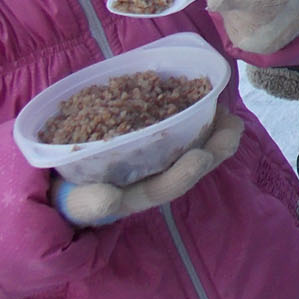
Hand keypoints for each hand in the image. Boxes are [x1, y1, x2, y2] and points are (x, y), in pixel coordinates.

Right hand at [52, 109, 242, 225]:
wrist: (65, 183)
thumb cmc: (72, 193)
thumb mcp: (75, 201)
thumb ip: (88, 202)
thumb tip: (108, 199)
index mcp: (138, 194)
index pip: (166, 187)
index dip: (184, 174)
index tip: (201, 157)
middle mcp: (154, 178)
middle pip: (189, 166)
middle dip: (214, 149)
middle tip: (233, 128)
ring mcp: (158, 159)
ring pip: (192, 147)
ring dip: (214, 132)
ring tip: (231, 115)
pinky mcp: (156, 140)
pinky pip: (181, 128)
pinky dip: (195, 113)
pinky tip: (208, 96)